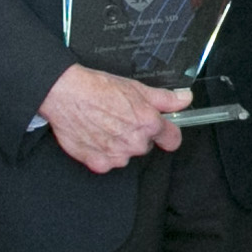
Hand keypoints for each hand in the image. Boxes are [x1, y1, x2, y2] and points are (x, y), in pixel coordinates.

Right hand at [40, 59, 188, 170]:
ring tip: (103, 125)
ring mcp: (117, 156)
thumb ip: (165, 98)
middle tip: (119, 118)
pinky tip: (93, 136)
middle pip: (145, 145)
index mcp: (149, 124)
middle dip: (136, 134)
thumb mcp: (136, 88)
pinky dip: (101, 152)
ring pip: (125, 154)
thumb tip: (186, 99)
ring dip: (118, 144)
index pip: (172, 139)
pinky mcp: (99, 164)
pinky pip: (107, 162)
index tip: (161, 130)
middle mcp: (136, 143)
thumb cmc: (98, 88)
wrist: (66, 94)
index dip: (167, 133)